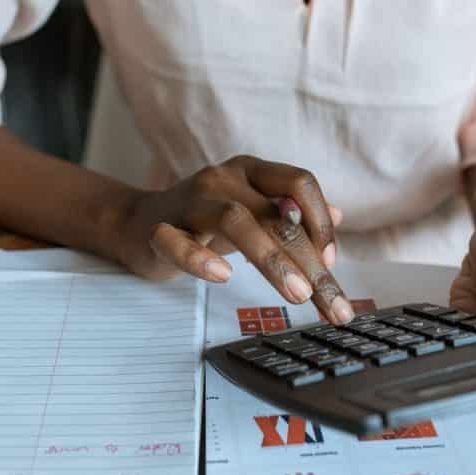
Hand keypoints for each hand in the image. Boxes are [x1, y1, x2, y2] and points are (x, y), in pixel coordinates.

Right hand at [115, 155, 354, 324]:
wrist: (137, 223)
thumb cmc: (202, 220)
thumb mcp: (251, 211)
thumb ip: (290, 213)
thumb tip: (338, 217)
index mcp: (250, 171)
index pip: (299, 182)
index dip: (320, 221)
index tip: (330, 263)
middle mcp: (223, 179)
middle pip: (276, 215)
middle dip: (310, 262)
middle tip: (330, 303)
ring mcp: (189, 201)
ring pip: (235, 221)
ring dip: (272, 260)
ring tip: (297, 294)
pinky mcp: (158, 230)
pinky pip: (177, 242)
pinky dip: (201, 259)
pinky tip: (223, 277)